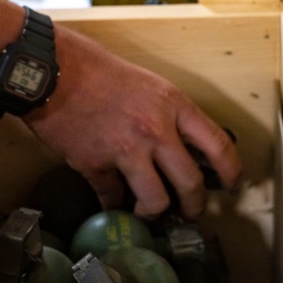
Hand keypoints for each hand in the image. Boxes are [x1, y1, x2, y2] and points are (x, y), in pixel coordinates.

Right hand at [0, 0, 242, 218]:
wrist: (51, 71)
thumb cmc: (95, 69)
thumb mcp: (145, 83)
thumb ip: (165, 113)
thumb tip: (179, 145)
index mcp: (173, 106)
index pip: (218, 145)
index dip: (231, 171)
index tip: (231, 185)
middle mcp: (156, 130)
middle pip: (191, 184)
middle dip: (194, 205)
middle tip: (190, 210)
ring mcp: (126, 150)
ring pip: (156, 201)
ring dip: (154, 212)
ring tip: (149, 212)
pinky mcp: (95, 166)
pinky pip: (111, 198)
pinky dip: (113, 207)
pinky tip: (112, 206)